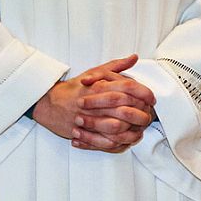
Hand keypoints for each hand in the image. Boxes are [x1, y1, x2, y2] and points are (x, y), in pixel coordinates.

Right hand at [30, 54, 156, 151]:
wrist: (49, 103)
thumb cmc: (74, 88)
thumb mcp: (95, 72)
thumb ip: (116, 66)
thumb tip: (134, 57)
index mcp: (99, 85)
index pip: (127, 87)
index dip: (144, 93)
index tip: (152, 98)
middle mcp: (94, 101)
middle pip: (124, 108)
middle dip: (141, 114)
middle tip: (149, 116)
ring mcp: (87, 118)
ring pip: (116, 127)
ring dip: (131, 131)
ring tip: (139, 130)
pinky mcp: (83, 132)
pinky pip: (104, 141)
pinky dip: (118, 143)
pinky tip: (126, 140)